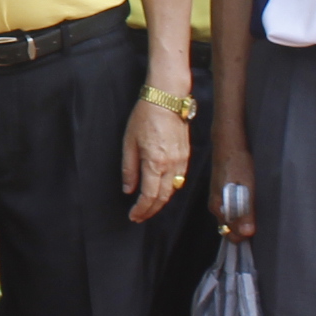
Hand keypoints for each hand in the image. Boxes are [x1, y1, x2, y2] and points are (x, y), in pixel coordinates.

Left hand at [120, 100, 189, 225]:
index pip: (149, 196)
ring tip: (148, 207)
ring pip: (173, 190)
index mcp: (155, 163)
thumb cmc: (145, 117)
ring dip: (161, 202)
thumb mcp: (129, 142)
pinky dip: (170, 189)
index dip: (141, 209)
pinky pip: (180, 179)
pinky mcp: (186, 155)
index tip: (133, 215)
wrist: (167, 99)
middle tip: (139, 216)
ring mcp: (182, 160)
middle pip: (163, 197)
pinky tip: (161, 190)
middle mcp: (172, 165)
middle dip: (151, 210)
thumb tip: (129, 189)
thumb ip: (129, 168)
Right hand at [211, 135, 254, 240]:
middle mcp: (215, 207)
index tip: (259, 231)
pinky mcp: (222, 194)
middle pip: (229, 229)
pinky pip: (230, 211)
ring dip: (243, 222)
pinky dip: (240, 214)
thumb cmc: (238, 164)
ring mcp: (217, 200)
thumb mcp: (246, 188)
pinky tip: (251, 206)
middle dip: (244, 231)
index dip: (245, 236)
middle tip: (261, 222)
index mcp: (219, 207)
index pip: (231, 235)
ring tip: (258, 215)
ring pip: (230, 220)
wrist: (228, 144)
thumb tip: (247, 234)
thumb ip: (245, 211)